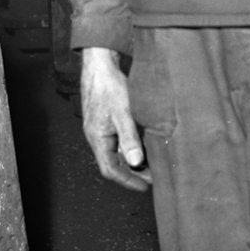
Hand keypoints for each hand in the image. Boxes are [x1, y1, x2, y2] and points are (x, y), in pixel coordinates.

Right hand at [80, 46, 151, 191]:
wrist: (100, 63)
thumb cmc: (109, 86)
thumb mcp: (123, 112)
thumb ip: (129, 138)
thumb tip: (135, 162)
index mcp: (97, 139)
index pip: (110, 170)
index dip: (128, 180)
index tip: (145, 186)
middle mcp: (97, 136)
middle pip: (113, 163)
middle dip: (132, 172)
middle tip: (152, 177)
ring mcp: (100, 127)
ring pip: (115, 151)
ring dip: (131, 158)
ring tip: (151, 163)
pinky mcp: (106, 118)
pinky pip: (117, 139)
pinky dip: (129, 144)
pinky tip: (142, 142)